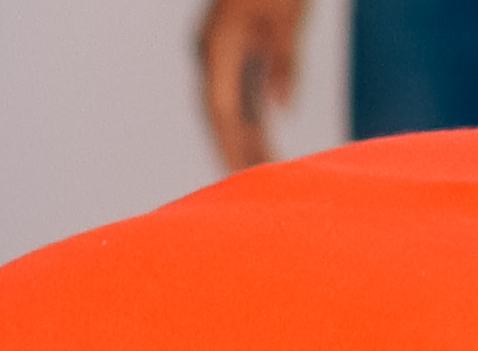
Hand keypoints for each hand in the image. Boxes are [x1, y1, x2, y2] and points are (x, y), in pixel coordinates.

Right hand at [199, 0, 300, 167]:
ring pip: (227, 102)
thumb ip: (284, 59)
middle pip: (217, 111)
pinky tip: (263, 133)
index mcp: (218, 45)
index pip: (218, 106)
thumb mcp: (290, 14)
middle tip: (249, 182)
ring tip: (260, 166)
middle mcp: (212, 53)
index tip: (240, 173)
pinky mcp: (236, 46)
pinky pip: (239, 88)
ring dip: (242, 133)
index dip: (227, 142)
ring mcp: (221, 50)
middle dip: (233, 145)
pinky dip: (249, 112)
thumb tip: (280, 106)